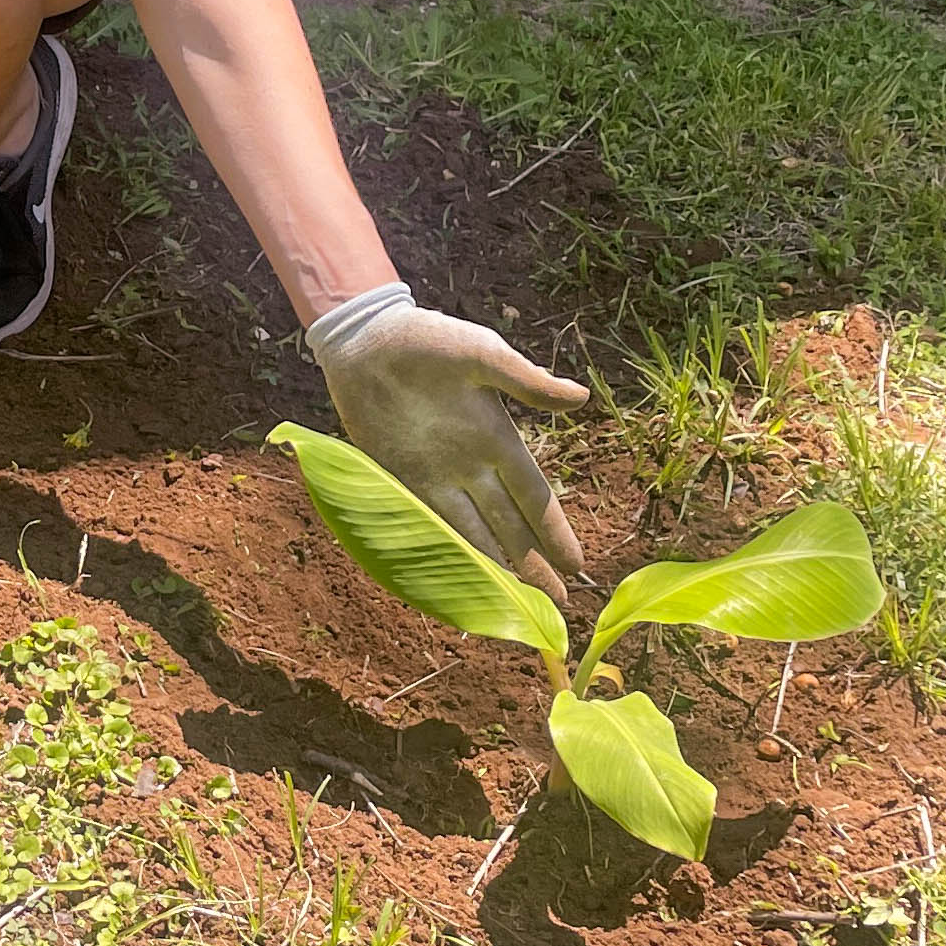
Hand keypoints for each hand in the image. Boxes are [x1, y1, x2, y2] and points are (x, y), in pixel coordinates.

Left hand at [313, 296, 586, 600]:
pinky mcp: (398, 480)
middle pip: (511, 527)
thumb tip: (579, 398)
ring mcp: (435, 477)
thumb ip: (525, 381)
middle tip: (561, 609)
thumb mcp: (482, 355)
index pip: (535, 498)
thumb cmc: (428, 340)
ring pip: (475, 535)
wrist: (366, 337)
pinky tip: (463, 580)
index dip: (556, 532)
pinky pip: (428, 525)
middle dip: (535, 566)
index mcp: (497, 438)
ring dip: (498, 569)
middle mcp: (471, 467)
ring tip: (523, 606)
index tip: (579, 567)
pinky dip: (447, 554)